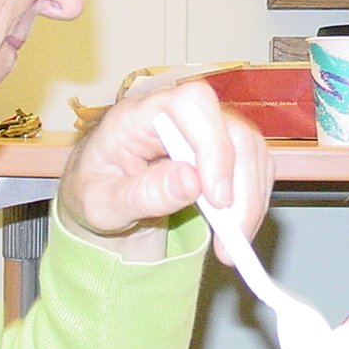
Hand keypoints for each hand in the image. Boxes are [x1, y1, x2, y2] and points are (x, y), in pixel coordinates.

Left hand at [57, 79, 272, 263]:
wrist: (101, 194)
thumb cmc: (94, 191)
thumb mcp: (100, 205)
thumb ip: (140, 194)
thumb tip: (189, 182)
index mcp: (139, 113)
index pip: (192, 104)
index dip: (213, 146)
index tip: (216, 198)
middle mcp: (178, 112)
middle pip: (232, 129)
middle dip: (241, 186)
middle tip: (231, 236)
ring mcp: (205, 127)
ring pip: (251, 149)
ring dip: (251, 200)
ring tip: (230, 245)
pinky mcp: (223, 148)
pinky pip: (255, 167)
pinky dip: (253, 203)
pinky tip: (234, 232)